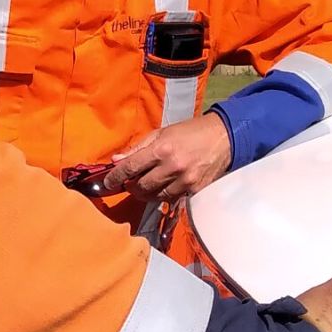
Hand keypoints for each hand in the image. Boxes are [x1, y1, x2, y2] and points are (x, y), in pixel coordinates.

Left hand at [103, 114, 232, 202]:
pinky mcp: (195, 191)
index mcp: (161, 150)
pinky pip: (172, 199)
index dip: (115, 177)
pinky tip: (164, 187)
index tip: (107, 182)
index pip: (130, 168)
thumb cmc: (190, 132)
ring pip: (155, 196)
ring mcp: (185, 181)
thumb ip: (137, 148)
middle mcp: (172, 167)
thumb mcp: (161, 133)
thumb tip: (116, 160)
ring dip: (147, 193)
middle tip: (131, 182)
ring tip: (147, 184)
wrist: (223, 137)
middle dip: (131, 186)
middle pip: (141, 186)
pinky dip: (164, 195)